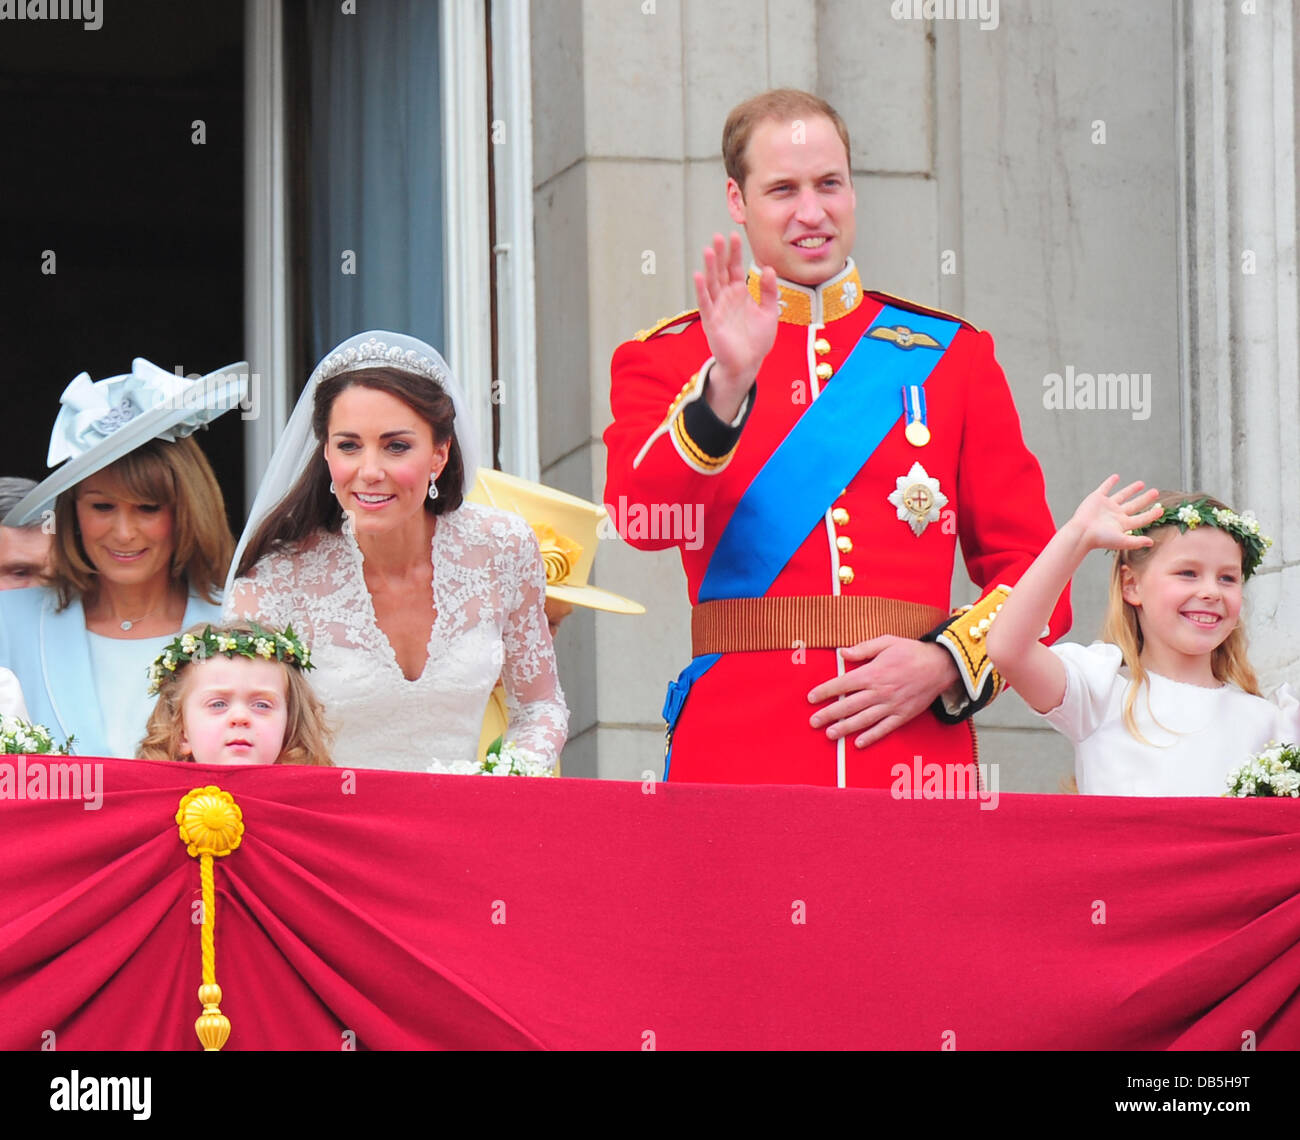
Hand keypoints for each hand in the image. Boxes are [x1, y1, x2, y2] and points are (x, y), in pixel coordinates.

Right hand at [692, 233, 778, 420]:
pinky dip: (702, 290)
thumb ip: (769, 291)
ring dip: (709, 267)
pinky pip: (705, 303)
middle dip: (720, 254)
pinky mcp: (711, 321)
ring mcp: (718, 308)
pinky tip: (699, 275)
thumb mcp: (769, 312)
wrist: (749, 363)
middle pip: (721, 271)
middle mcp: (726, 298)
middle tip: (718, 236)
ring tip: (708, 250)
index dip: (735, 253)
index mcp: (739, 293)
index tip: (735, 235)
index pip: (735, 268)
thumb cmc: (757, 340)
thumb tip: (769, 269)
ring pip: (712, 283)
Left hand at [807, 637, 959, 748]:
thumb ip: (862, 649)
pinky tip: (858, 743)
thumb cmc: (911, 652)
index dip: (825, 691)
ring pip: (863, 720)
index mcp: (873, 673)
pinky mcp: (903, 715)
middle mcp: (880, 692)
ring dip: (844, 728)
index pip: (842, 684)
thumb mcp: (886, 642)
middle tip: (813, 721)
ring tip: (829, 734)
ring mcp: (891, 705)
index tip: (811, 698)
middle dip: (828, 714)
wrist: (940, 665)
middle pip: (848, 705)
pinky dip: (871, 737)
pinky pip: (884, 729)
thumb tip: (841, 652)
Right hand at [1066, 475, 1163, 553]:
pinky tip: (1116, 477)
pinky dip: (1110, 482)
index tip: (1162, 509)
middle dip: (1145, 499)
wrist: (1081, 532)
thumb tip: (1152, 543)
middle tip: (1155, 492)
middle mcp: (1116, 514)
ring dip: (1131, 490)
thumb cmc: (1100, 539)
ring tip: (1141, 484)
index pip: (1141, 518)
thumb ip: (1136, 542)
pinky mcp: (1096, 498)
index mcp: (1123, 524)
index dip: (1152, 514)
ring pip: (1122, 495)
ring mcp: (1106, 506)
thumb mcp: (1122, 541)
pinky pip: (1105, 488)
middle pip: (1134, 505)